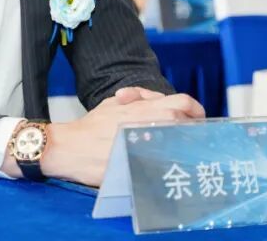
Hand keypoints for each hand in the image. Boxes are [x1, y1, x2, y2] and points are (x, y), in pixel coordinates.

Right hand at [41, 88, 204, 186]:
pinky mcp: (134, 163)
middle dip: (191, 128)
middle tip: (192, 137)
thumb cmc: (91, 127)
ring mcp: (140, 142)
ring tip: (178, 152)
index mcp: (141, 107)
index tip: (199, 119)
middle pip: (182, 120)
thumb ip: (137, 99)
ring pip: (175, 140)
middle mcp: (144, 122)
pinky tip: (163, 166)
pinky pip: (160, 162)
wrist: (68, 148)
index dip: (196, 110)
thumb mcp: (113, 104)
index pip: (182, 102)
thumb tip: (158, 101)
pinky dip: (165, 162)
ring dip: (179, 144)